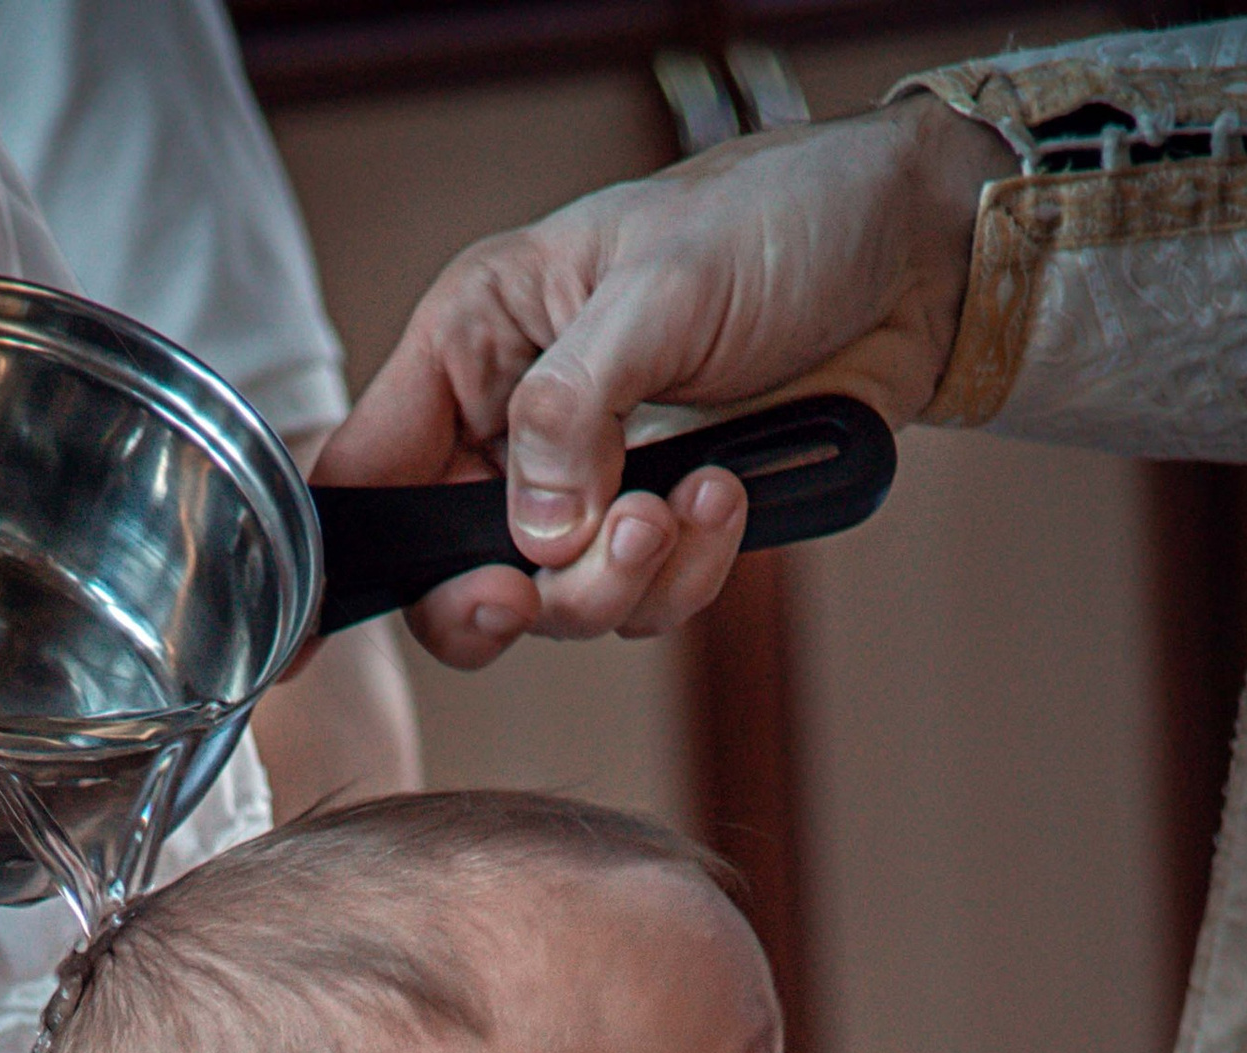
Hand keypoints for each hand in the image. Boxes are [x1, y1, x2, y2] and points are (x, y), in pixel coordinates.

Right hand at [312, 100, 997, 670]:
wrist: (907, 261)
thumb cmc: (775, 224)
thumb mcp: (657, 292)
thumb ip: (574, 411)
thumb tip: (530, 530)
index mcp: (476, 341)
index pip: (368, 469)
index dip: (346, 559)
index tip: (338, 634)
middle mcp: (516, 424)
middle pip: (454, 576)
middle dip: (509, 597)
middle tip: (544, 586)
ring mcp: (590, 485)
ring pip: (556, 605)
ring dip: (619, 582)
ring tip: (684, 506)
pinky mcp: (662, 527)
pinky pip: (644, 603)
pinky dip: (687, 574)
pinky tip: (728, 498)